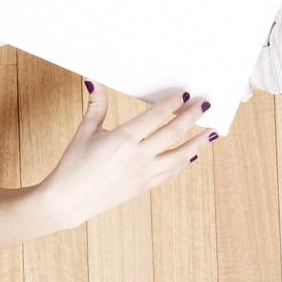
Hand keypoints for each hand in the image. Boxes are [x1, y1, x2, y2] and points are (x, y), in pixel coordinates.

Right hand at [39, 83, 218, 229]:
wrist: (68, 201)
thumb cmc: (73, 165)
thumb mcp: (85, 131)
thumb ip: (97, 105)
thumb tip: (95, 81)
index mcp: (122, 139)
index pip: (154, 117)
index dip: (172, 104)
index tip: (184, 94)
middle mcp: (137, 157)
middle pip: (172, 133)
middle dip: (191, 117)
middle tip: (205, 104)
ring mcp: (143, 174)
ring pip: (179, 157)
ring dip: (198, 143)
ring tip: (212, 132)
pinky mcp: (143, 186)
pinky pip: (170, 173)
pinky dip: (184, 162)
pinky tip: (193, 155)